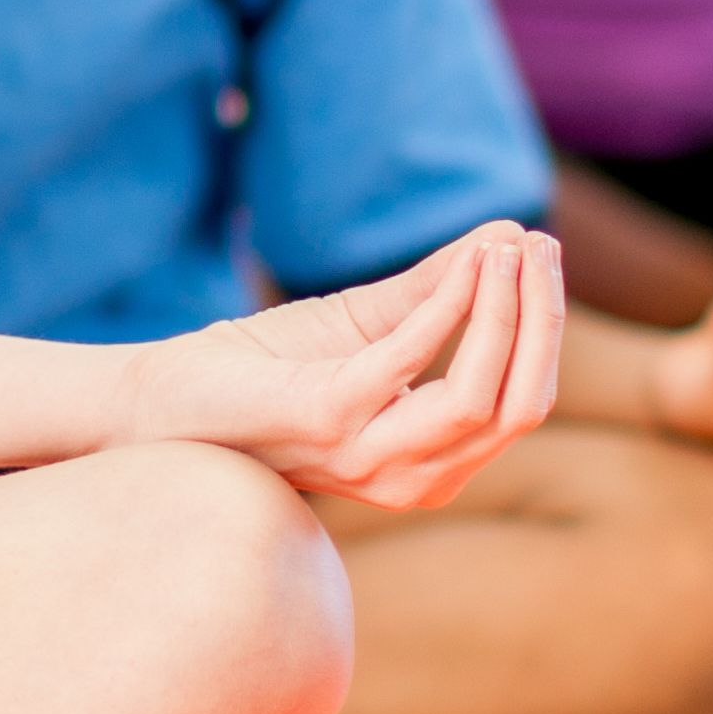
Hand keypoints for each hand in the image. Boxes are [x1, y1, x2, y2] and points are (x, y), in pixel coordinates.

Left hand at [116, 225, 566, 514]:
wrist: (167, 399)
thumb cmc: (267, 368)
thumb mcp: (368, 325)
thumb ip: (437, 291)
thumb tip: (510, 236)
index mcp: (432, 463)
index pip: (525, 403)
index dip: (545, 328)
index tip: (545, 254)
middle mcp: (413, 478)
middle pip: (522, 405)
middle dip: (542, 318)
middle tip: (542, 244)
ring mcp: (371, 458)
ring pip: (485, 394)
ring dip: (508, 310)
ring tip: (509, 246)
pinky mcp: (329, 418)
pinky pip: (416, 357)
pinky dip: (453, 303)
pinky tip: (467, 260)